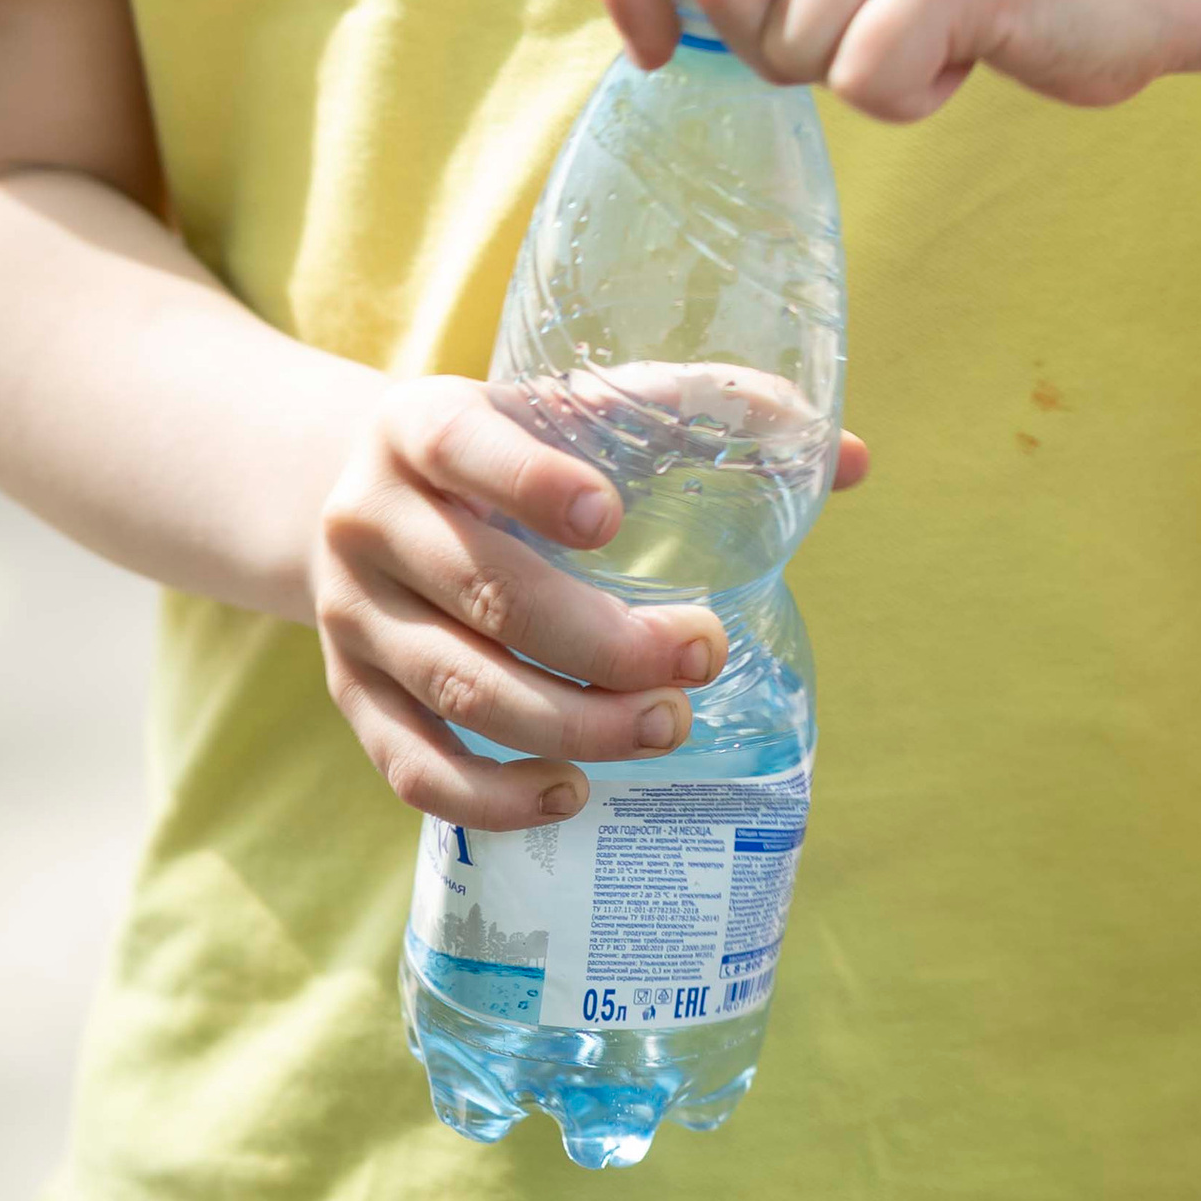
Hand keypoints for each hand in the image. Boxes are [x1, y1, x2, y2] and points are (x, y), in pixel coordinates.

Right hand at [310, 372, 866, 825]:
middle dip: (602, 640)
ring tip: (664, 729)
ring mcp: (351, 617)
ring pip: (457, 685)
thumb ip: (701, 413)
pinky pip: (414, 767)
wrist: (363, 493)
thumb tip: (850, 460)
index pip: (466, 446)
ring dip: (568, 722)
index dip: (534, 483)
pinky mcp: (350, 697)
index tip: (614, 518)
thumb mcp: (570, 406)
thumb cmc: (509, 447)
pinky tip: (575, 791)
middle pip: (484, 590)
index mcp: (421, 423)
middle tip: (700, 659)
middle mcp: (370, 520)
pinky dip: (494, 794)